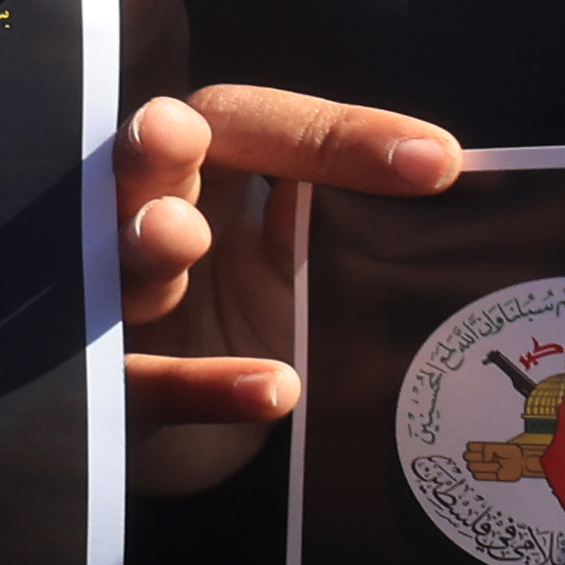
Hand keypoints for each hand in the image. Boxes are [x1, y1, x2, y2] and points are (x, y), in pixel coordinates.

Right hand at [117, 82, 463, 472]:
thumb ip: (348, 221)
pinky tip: (271, 390)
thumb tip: (442, 174)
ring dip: (148, 243)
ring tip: (177, 237)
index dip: (328, 132)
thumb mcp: (316, 263)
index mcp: (212, 180)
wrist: (230, 439)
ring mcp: (128, 311)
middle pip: (140, 168)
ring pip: (122, 268)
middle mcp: (155, 228)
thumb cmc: (275, 324)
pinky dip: (198, 385)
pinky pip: (145, 386)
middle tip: (173, 138)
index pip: (247, 125)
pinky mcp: (125, 397)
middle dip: (151, 147)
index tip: (435, 163)